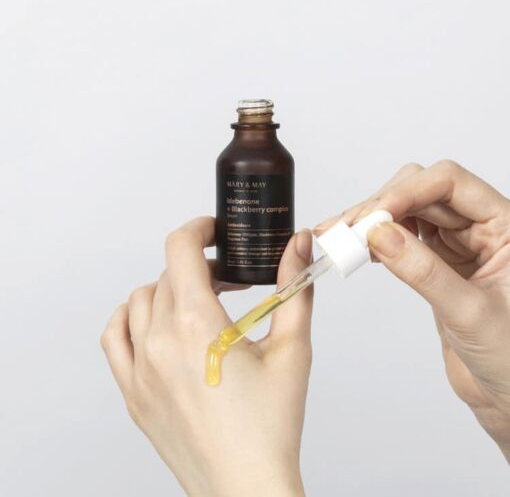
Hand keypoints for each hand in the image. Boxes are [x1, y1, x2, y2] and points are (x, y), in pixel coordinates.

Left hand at [101, 217, 313, 495]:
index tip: (215, 231)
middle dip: (200, 266)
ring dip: (170, 289)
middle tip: (230, 280)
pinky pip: (115, 337)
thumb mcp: (293, 348)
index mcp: (198, 325)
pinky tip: (155, 323)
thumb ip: (294, 288)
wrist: (246, 485)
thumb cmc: (272, 424)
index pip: (181, 249)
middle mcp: (160, 342)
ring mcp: (140, 368)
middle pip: (168, 274)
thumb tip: (299, 244)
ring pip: (141, 300)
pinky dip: (131, 317)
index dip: (199, 229)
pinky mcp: (133, 392)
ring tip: (200, 303)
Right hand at [315, 160, 509, 462]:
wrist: (507, 394)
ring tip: (338, 238)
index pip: (450, 183)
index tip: (373, 216)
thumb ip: (424, 271)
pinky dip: (374, 240)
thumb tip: (379, 234)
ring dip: (369, 221)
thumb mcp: (470, 313)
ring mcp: (454, 244)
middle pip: (420, 192)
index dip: (408, 191)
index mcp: (505, 227)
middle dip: (379, 206)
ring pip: (405, 212)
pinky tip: (357, 249)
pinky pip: (399, 237)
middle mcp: (479, 228)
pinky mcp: (434, 263)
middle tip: (345, 230)